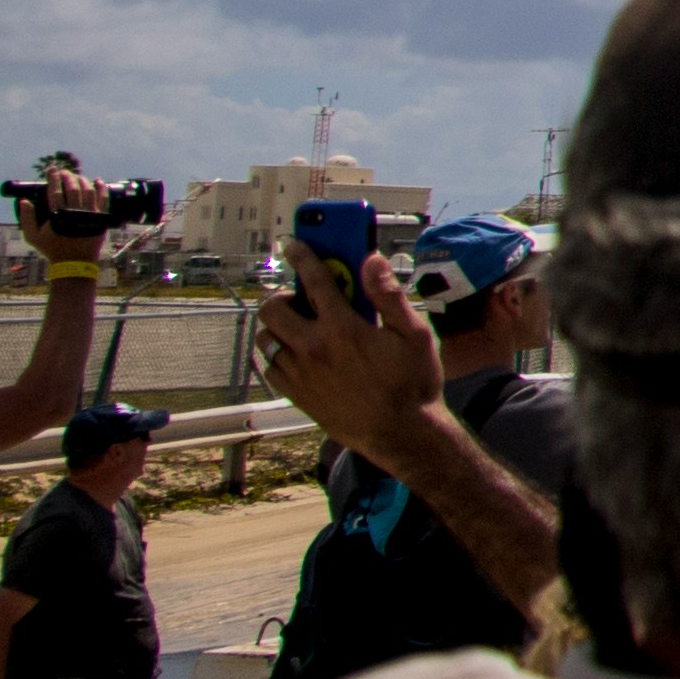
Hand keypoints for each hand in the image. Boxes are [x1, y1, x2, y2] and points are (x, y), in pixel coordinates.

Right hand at [25, 163, 105, 251]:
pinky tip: (97, 181)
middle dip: (68, 177)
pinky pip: (104, 200)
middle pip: (72, 188)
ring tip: (77, 177)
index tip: (52, 170)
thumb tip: (24, 201)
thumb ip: (26, 218)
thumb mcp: (33, 237)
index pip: (55, 191)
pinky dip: (101, 188)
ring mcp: (90, 215)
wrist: (74, 263)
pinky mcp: (101, 219)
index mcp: (57, 216)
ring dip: (83, 180)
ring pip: (88, 191)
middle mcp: (75, 213)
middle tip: (64, 173)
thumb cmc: (52, 249)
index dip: (54, 178)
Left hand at [261, 249, 445, 465]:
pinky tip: (299, 354)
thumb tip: (372, 260)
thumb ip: (388, 295)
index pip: (314, 280)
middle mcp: (313, 348)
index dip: (303, 255)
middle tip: (302, 299)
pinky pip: (269, 366)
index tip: (294, 244)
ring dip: (278, 326)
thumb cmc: (412, 382)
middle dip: (283, 295)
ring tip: (299, 326)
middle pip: (273, 308)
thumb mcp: (413, 334)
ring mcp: (300, 373)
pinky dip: (277, 354)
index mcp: (342, 328)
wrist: (401, 433)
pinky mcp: (295, 394)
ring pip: (265, 337)